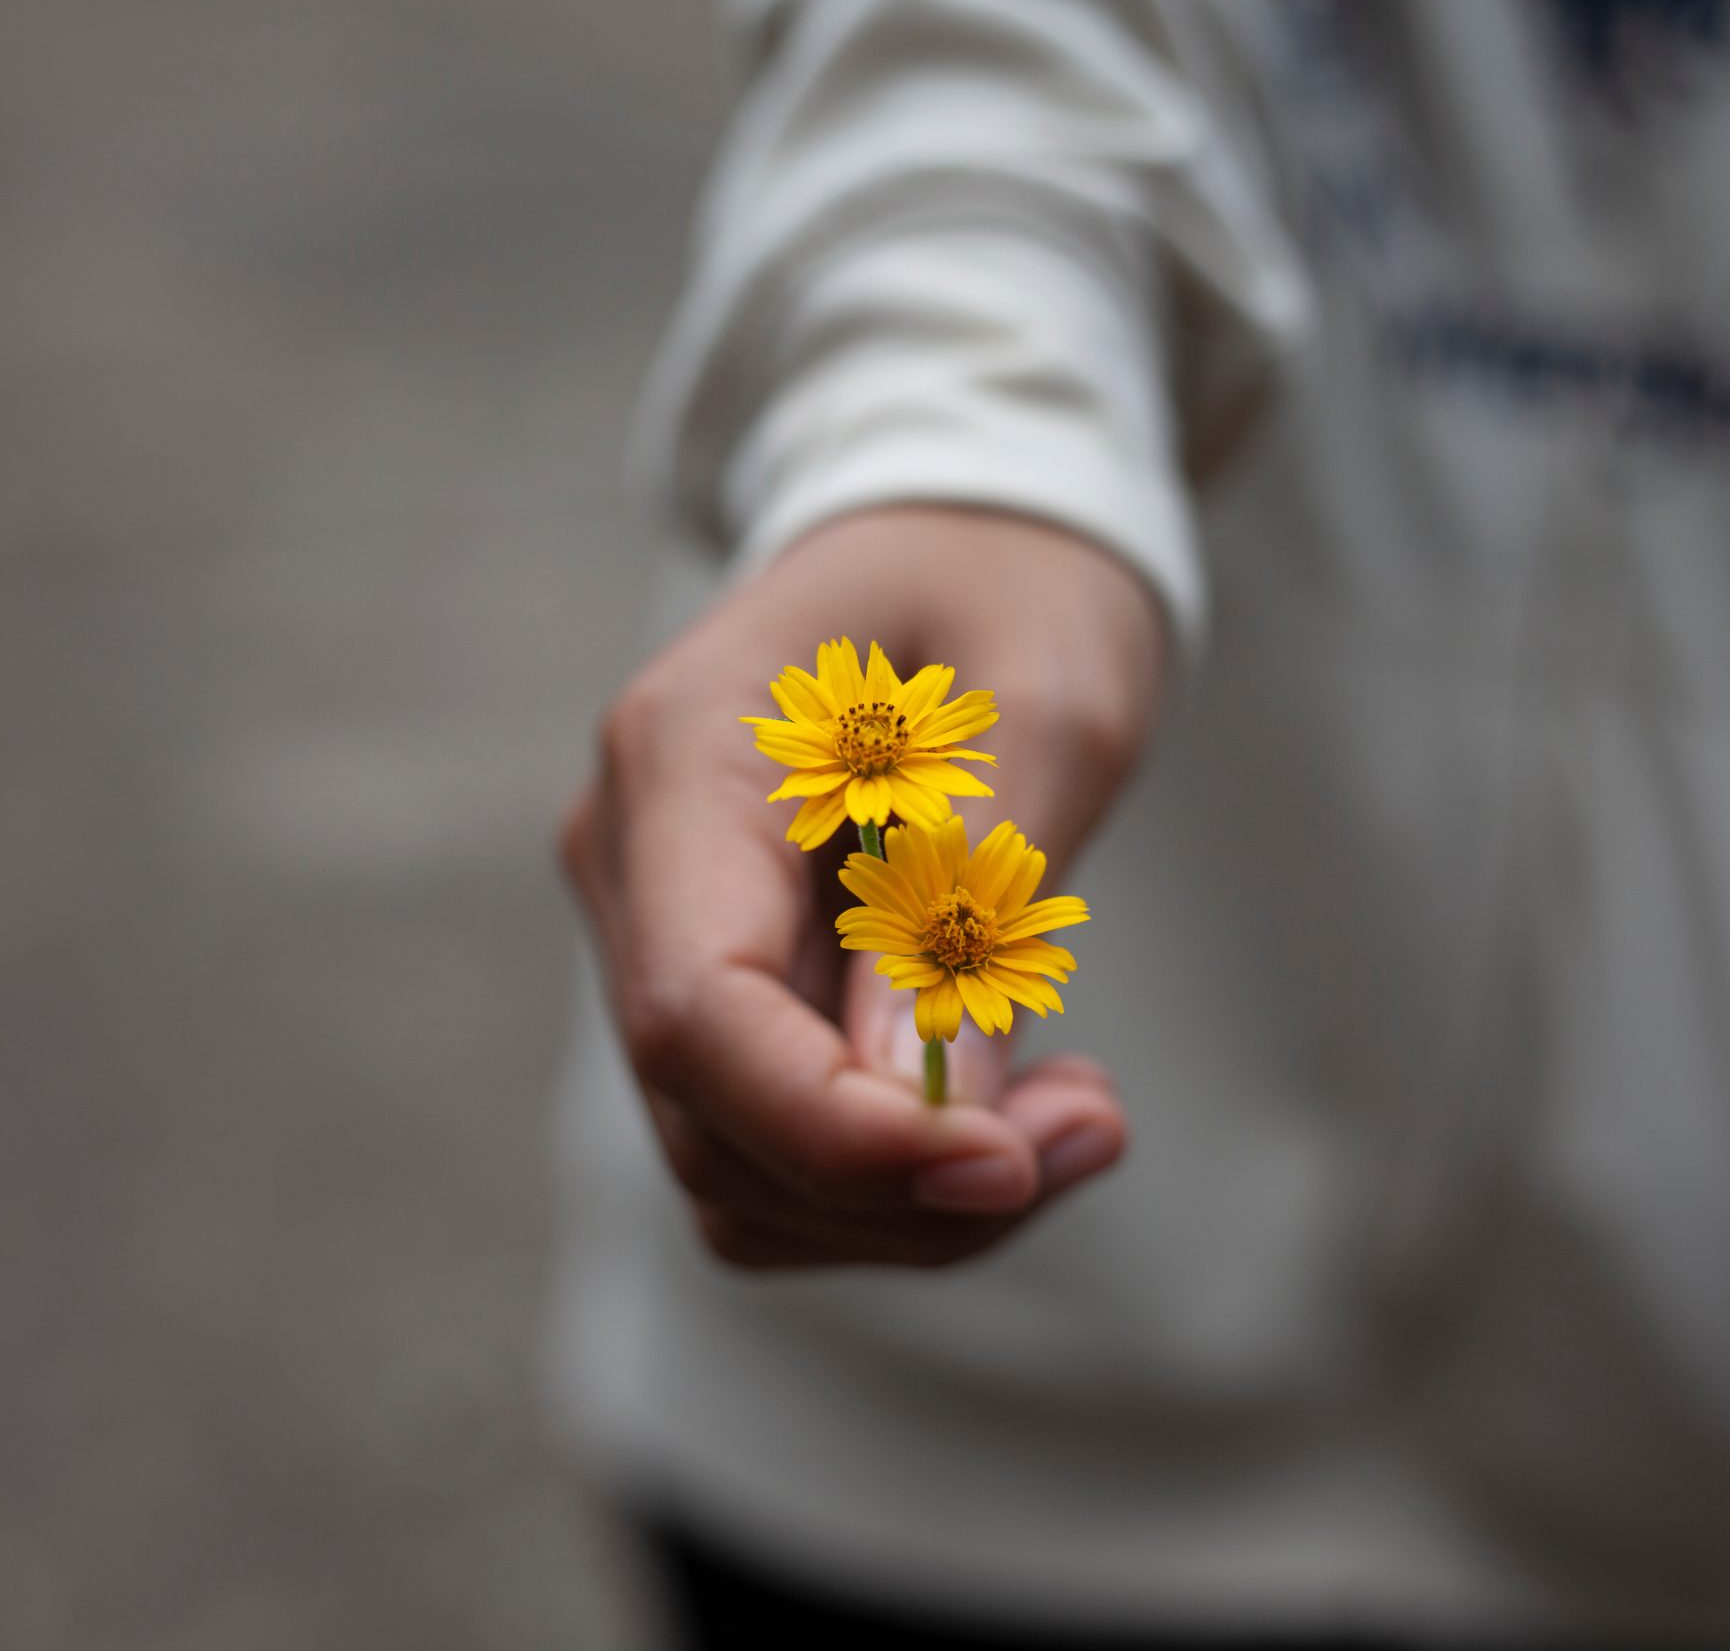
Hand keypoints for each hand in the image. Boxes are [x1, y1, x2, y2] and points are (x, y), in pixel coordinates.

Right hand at [559, 505, 1165, 1268]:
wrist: (959, 531)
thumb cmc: (1011, 582)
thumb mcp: (1042, 707)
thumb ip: (972, 899)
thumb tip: (935, 1114)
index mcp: (686, 758)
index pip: (694, 1013)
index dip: (835, 1130)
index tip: (1009, 1166)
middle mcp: (633, 857)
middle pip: (715, 1118)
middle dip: (907, 1178)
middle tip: (1097, 1123)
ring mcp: (652, 926)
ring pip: (737, 1164)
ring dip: (912, 1198)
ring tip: (1078, 1111)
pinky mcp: (711, 979)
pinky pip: (769, 1142)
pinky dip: (891, 1172)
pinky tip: (1007, 1100)